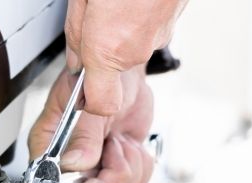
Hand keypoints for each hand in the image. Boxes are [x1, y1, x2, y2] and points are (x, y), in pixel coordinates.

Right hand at [29, 65, 153, 182]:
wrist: (120, 75)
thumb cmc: (91, 78)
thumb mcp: (83, 100)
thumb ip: (82, 134)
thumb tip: (75, 163)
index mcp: (48, 148)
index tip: (96, 175)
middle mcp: (68, 163)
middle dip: (111, 173)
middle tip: (114, 143)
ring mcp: (93, 168)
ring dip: (128, 163)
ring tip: (119, 137)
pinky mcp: (117, 168)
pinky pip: (136, 182)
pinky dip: (140, 162)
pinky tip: (129, 143)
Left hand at [65, 0, 186, 114]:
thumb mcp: (82, 2)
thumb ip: (77, 37)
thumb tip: (77, 60)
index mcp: (109, 48)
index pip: (103, 104)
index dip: (89, 101)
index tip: (79, 88)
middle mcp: (138, 47)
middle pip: (116, 72)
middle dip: (99, 56)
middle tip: (88, 27)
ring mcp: (160, 32)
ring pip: (133, 47)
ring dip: (118, 32)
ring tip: (108, 4)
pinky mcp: (174, 17)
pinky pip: (148, 28)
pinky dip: (136, 18)